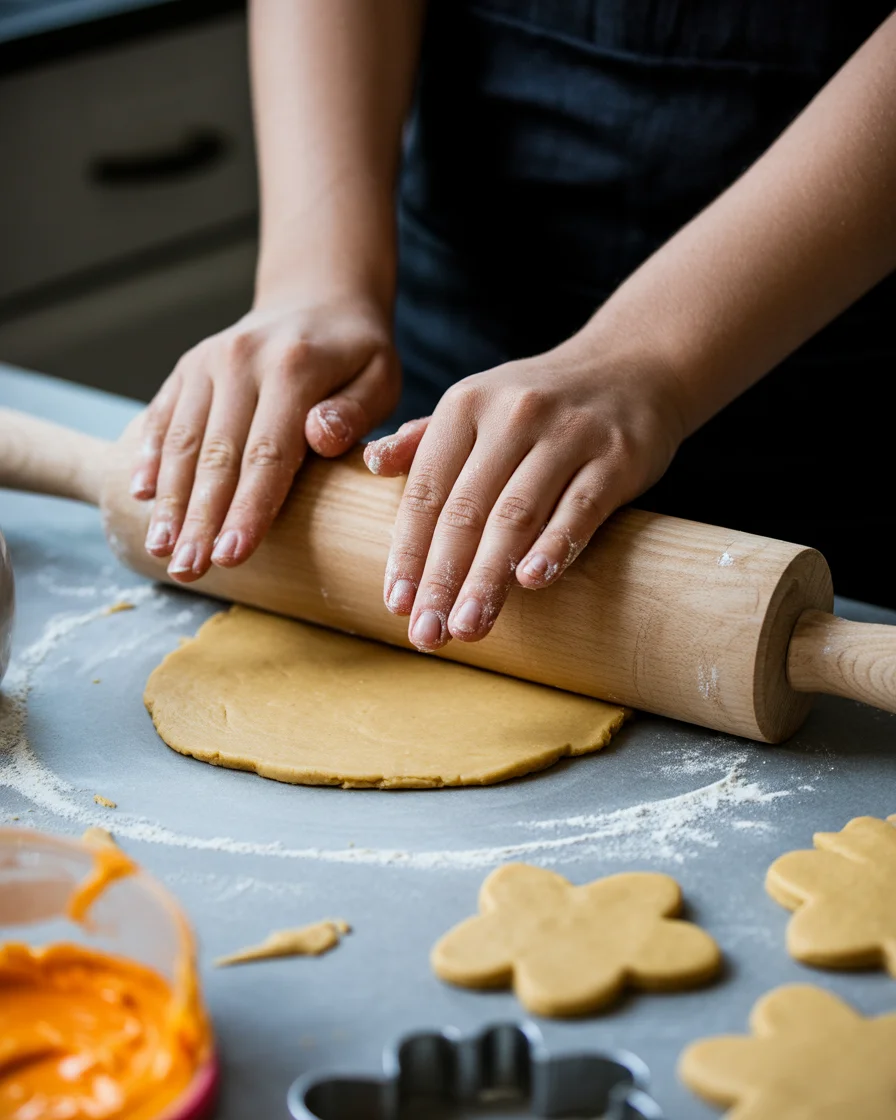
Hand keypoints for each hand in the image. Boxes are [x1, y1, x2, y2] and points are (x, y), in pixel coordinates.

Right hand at [131, 297, 398, 581]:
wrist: (317, 298)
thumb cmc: (355, 354)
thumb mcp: (379, 375)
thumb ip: (355, 410)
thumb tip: (321, 437)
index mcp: (293, 367)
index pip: (267, 452)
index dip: (247, 508)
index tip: (232, 556)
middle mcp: (241, 360)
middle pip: (216, 454)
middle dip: (200, 518)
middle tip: (188, 569)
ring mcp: (207, 361)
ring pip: (182, 440)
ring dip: (169, 499)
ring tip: (162, 548)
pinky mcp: (187, 367)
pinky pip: (163, 415)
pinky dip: (149, 455)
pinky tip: (139, 495)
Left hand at [364, 344, 684, 650]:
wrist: (632, 365)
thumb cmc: (540, 401)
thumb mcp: (477, 405)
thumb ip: (425, 440)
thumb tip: (371, 463)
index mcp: (464, 406)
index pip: (425, 490)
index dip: (407, 551)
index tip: (396, 604)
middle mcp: (511, 415)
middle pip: (466, 510)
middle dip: (442, 578)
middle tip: (427, 635)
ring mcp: (567, 434)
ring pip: (517, 515)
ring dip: (488, 577)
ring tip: (468, 626)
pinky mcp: (616, 456)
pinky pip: (580, 507)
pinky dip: (556, 545)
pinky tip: (533, 582)